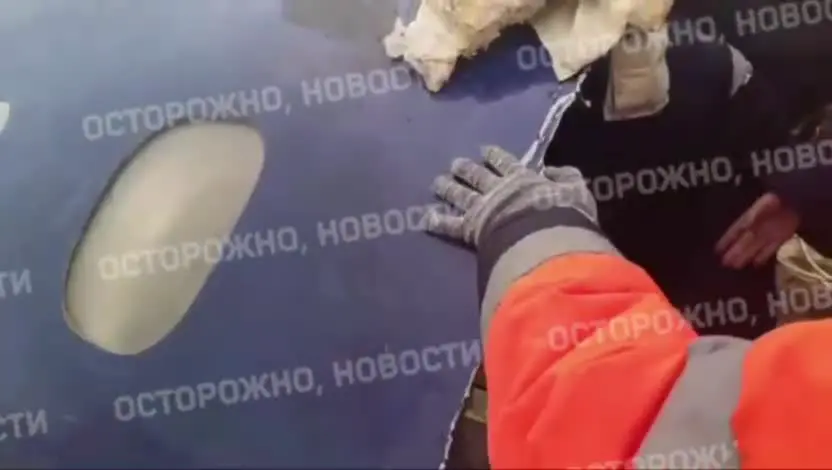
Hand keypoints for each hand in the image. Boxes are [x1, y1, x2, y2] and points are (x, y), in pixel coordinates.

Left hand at [425, 145, 596, 247]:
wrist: (545, 235)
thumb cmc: (565, 214)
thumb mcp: (577, 190)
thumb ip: (566, 177)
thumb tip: (551, 170)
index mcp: (521, 179)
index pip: (506, 163)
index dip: (495, 156)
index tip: (485, 149)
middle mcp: (497, 189)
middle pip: (478, 176)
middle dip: (466, 168)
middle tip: (455, 163)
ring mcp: (481, 208)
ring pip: (460, 195)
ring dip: (448, 188)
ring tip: (437, 182)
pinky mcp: (470, 228)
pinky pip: (450, 225)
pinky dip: (438, 221)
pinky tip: (426, 217)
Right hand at [715, 192, 799, 268]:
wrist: (796, 199)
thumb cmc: (776, 201)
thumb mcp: (762, 206)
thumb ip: (753, 216)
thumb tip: (743, 228)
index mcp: (750, 219)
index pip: (735, 231)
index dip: (726, 240)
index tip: (717, 250)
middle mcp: (757, 227)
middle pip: (744, 242)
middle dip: (734, 252)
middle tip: (724, 264)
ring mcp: (769, 233)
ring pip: (754, 247)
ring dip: (745, 256)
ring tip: (735, 266)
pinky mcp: (781, 237)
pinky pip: (770, 248)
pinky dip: (763, 256)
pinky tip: (756, 264)